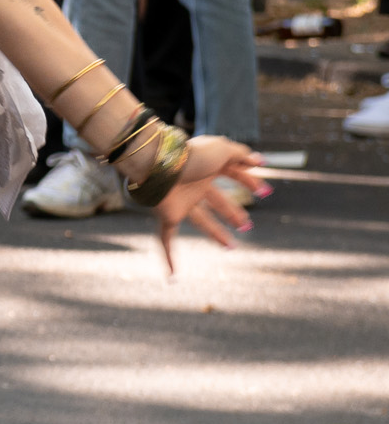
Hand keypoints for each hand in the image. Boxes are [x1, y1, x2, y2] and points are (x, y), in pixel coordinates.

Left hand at [149, 136, 263, 272]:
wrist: (157, 165)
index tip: (266, 192)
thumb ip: (241, 154)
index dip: (248, 181)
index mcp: (205, 167)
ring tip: (231, 247)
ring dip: (216, 233)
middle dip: (233, 212)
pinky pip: (166, 238)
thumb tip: (259, 160)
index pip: (232, 174)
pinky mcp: (167, 216)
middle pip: (218, 201)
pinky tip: (172, 274)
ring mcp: (180, 201)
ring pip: (200, 221)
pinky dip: (168, 256)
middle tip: (247, 226)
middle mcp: (193, 185)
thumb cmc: (190, 156)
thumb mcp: (222, 149)